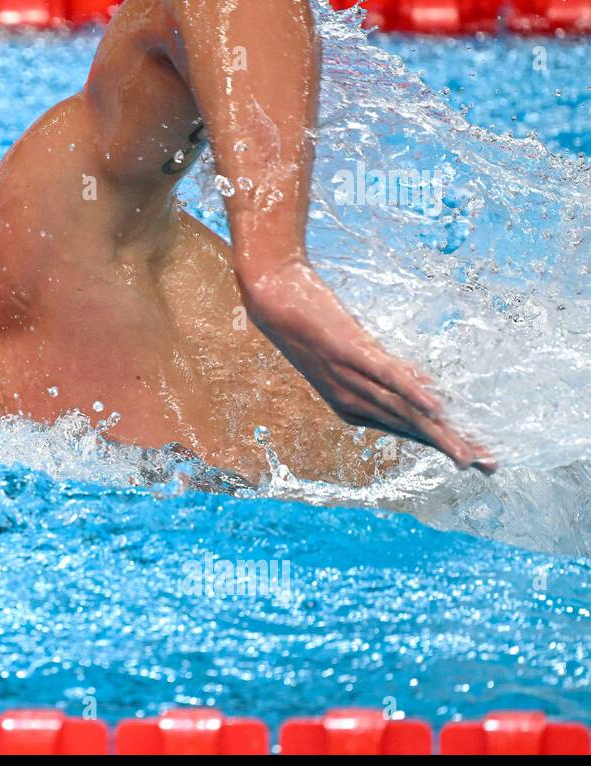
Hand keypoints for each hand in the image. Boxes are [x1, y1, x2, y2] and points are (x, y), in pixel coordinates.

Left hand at [242, 259, 495, 472]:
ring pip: (402, 410)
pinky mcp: (349, 351)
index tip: (476, 460)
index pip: (405, 429)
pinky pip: (385, 374)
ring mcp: (350, 376)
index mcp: (351, 405)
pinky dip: (412, 390)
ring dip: (438, 433)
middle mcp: (351, 399)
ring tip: (469, 454)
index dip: (441, 444)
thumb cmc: (316, 325)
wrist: (275, 297)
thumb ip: (390, 375)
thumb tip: (429, 391)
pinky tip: (436, 408)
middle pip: (410, 427)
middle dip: (450, 448)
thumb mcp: (357, 355)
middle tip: (489, 468)